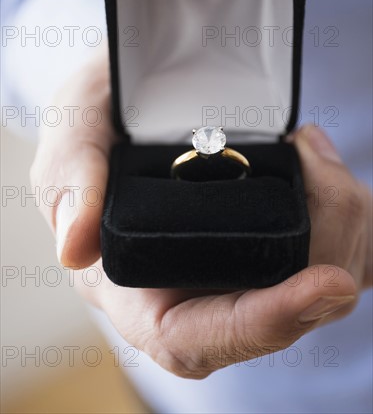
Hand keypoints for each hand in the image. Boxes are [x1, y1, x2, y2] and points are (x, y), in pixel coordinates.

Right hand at [31, 50, 371, 377]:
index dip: (262, 323)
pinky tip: (322, 168)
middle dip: (326, 255)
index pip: (194, 337)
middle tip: (333, 182)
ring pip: (311, 285)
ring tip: (319, 158)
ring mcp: (231, 271)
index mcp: (132, 285)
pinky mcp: (264, 246)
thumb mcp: (74, 132)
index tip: (325, 284)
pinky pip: (322, 253)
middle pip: (275, 314)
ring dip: (343, 228)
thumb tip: (76, 249)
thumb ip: (69, 184)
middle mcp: (188, 291)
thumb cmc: (100, 120)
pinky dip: (342, 214)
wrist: (135, 101)